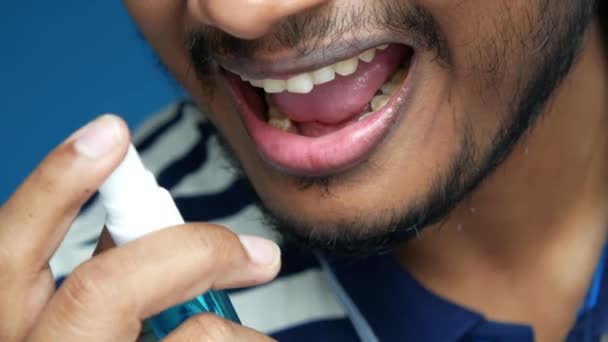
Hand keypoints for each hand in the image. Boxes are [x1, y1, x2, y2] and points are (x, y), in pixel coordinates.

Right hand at [0, 115, 280, 340]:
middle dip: (187, 254)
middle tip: (261, 253)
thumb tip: (139, 248)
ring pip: (191, 339)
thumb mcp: (74, 332)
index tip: (110, 131)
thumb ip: (95, 295)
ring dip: (236, 337)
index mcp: (10, 340)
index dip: (53, 185)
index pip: (5, 254)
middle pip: (101, 293)